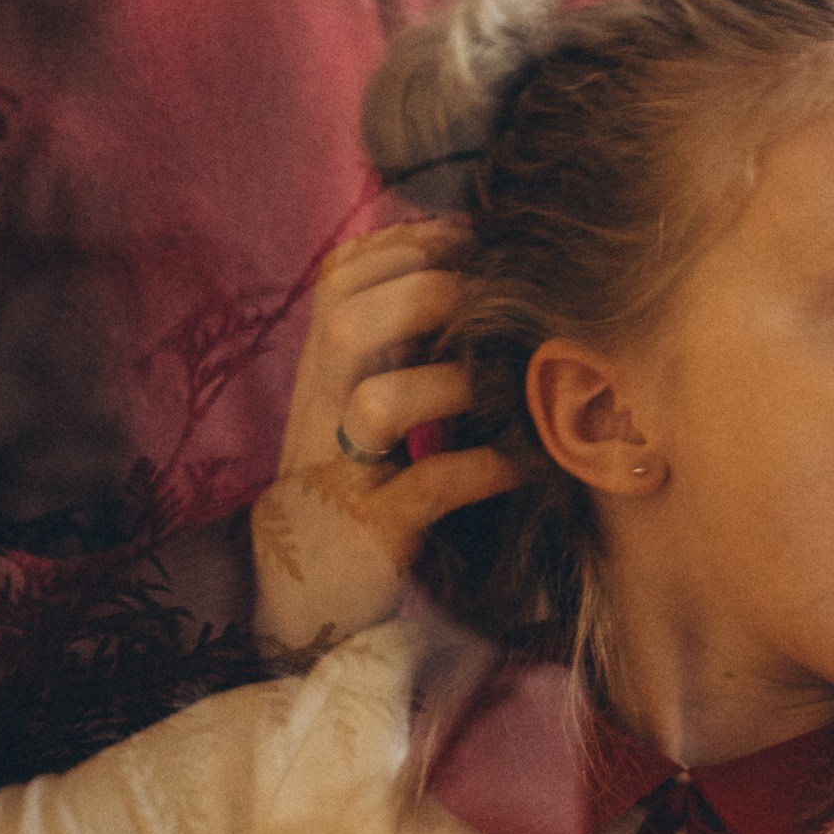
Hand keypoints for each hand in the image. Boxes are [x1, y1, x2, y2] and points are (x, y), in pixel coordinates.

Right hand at [250, 219, 521, 653]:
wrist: (308, 593)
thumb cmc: (356, 482)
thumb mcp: (359, 402)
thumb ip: (394, 343)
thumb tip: (469, 263)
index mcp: (320, 370)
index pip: (340, 279)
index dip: (406, 246)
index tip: (474, 241)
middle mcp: (318, 410)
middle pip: (348, 325)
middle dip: (427, 296)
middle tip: (497, 302)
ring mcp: (339, 472)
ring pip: (376, 405)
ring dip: (452, 384)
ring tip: (512, 385)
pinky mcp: (370, 532)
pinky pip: (425, 490)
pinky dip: (481, 469)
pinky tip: (525, 461)